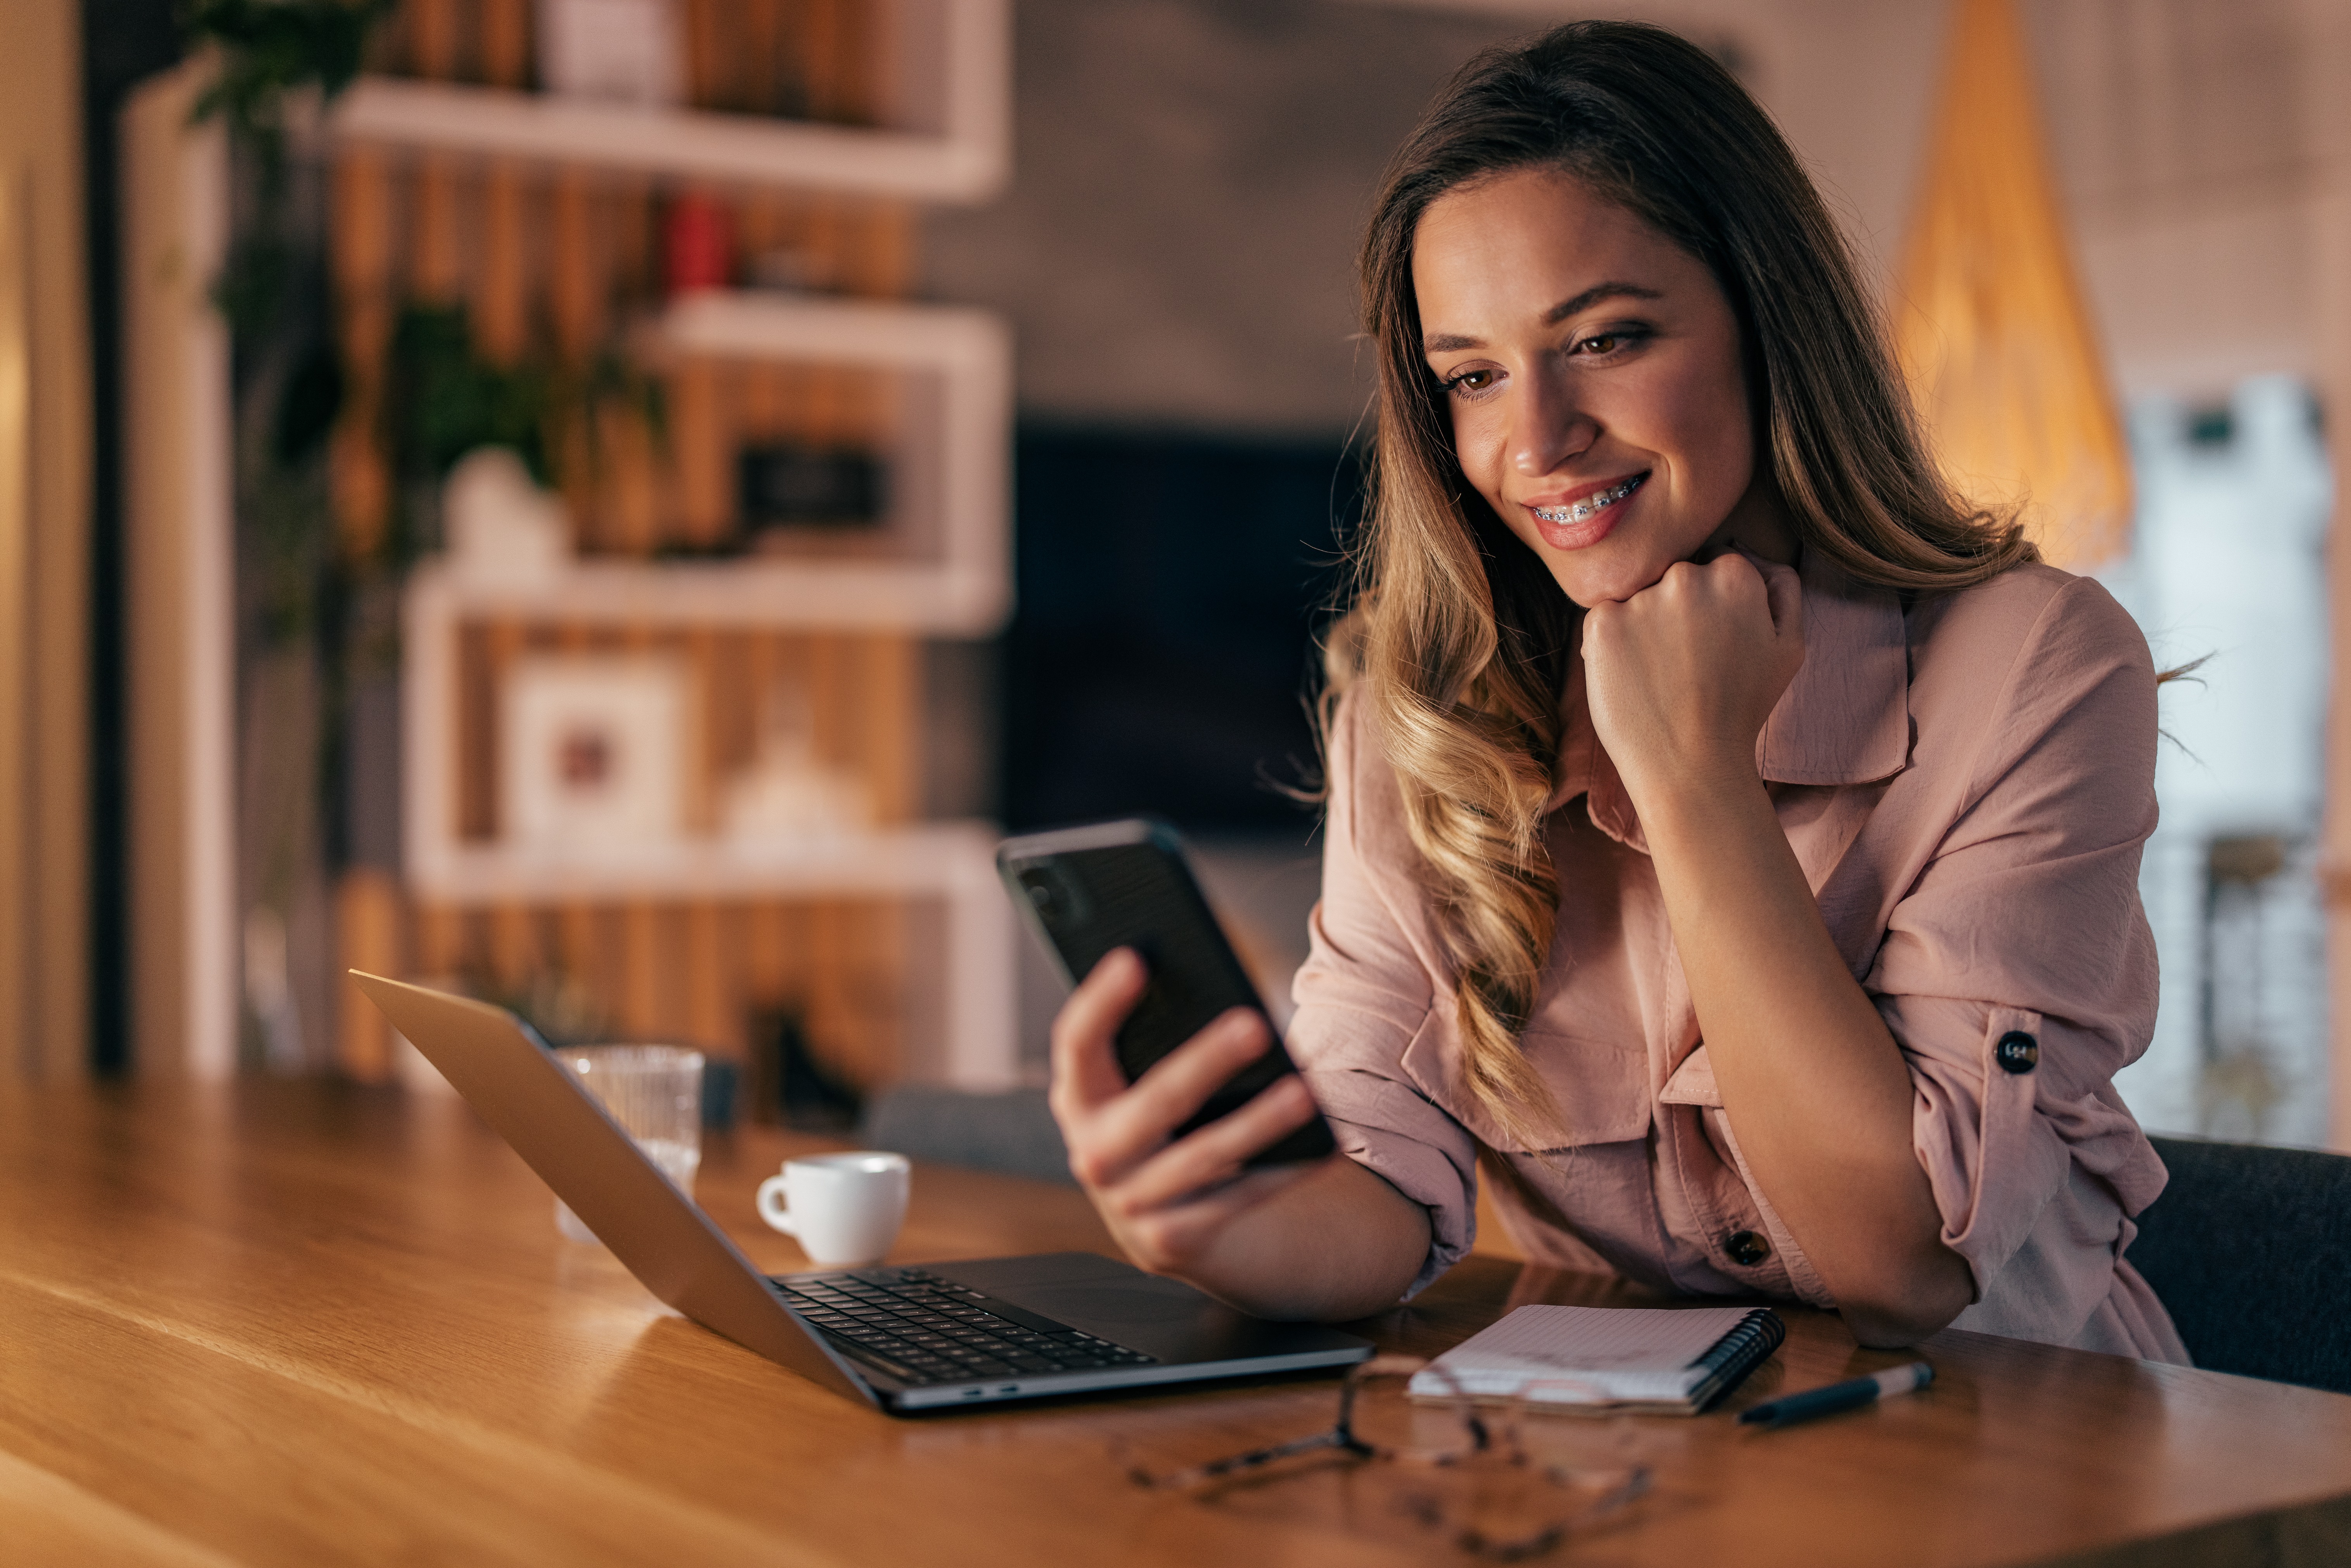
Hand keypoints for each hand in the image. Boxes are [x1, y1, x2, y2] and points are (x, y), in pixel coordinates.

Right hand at [1047, 948, 1326, 1276]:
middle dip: (1205, 1062)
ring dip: (1257, 1123)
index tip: (1135, 957)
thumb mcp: (1136, 1083)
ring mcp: (1129, 1202)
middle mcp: (1093, 1154)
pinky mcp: (1168, 1241)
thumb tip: (1209, 986)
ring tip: (1304, 1092)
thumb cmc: (1155, 1120)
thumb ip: (1153, 1039)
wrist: (1152, 1218)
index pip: (1076, 1043)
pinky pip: (1234, 1201)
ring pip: (1203, 1157)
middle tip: (1254, 1023)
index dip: (1100, 1001)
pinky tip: (1318, 1148)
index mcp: (1077, 1099)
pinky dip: (1279, 1174)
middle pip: (1153, 1102)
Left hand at [1580, 550, 1803, 811]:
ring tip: (1660, 676)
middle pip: (1674, 579)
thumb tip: (1753, 555)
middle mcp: (1686, 576)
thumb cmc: (1742, 710)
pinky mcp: (1601, 623)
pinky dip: (1612, 644)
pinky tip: (1633, 677)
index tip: (1712, 644)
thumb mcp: (1788, 647)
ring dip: (1643, 628)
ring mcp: (1640, 599)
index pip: (1714, 568)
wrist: (1691, 765)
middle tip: (1685, 664)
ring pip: (1637, 600)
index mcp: (1736, 574)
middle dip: (1677, 612)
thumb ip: (1781, 589)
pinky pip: (1603, 619)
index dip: (1711, 608)